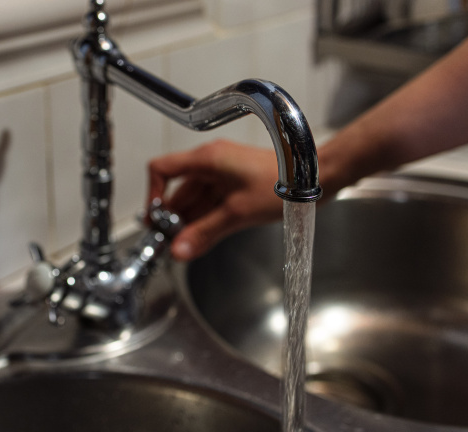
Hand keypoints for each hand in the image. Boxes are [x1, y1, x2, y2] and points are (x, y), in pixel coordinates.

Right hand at [148, 139, 283, 260]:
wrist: (313, 177)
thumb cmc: (281, 184)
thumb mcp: (237, 213)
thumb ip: (204, 232)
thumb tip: (179, 250)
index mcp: (207, 159)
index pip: (162, 169)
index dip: (153, 194)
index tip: (156, 220)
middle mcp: (211, 162)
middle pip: (177, 189)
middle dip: (171, 217)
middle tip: (169, 242)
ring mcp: (222, 173)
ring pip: (194, 199)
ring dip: (188, 221)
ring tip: (186, 245)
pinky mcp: (233, 183)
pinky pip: (209, 202)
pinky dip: (203, 219)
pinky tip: (201, 238)